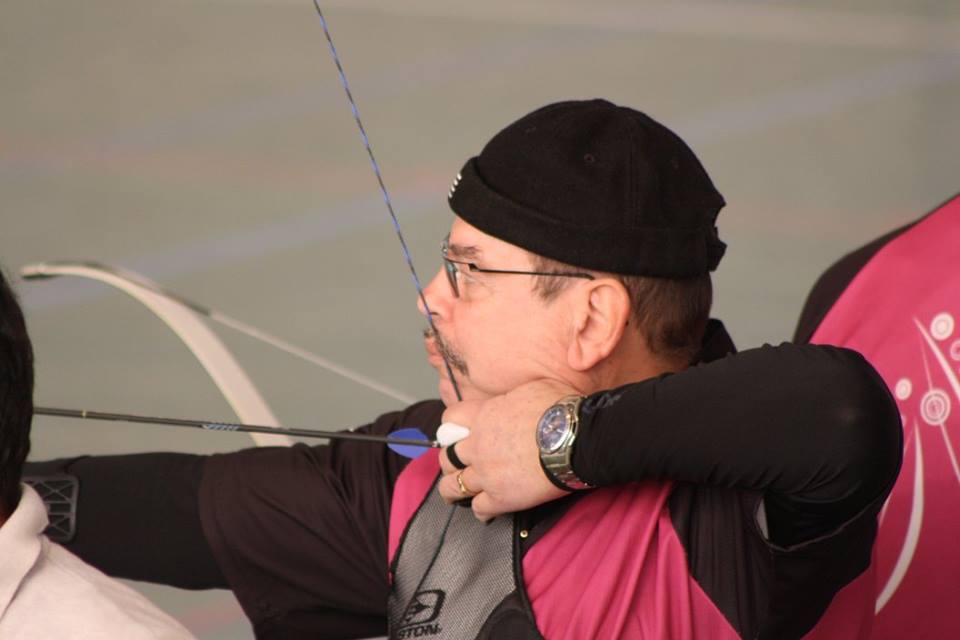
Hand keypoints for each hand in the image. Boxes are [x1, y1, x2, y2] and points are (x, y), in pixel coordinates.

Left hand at [437, 379, 579, 519]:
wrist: (576, 439)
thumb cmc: (560, 410)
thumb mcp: (529, 389)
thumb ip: (509, 400)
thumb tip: (511, 401)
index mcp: (482, 416)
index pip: (450, 419)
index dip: (451, 426)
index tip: (457, 432)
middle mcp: (477, 445)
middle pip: (447, 457)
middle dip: (451, 461)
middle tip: (458, 465)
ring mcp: (486, 473)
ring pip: (453, 486)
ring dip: (454, 489)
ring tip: (457, 493)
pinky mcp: (500, 497)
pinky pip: (478, 509)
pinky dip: (480, 511)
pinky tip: (486, 510)